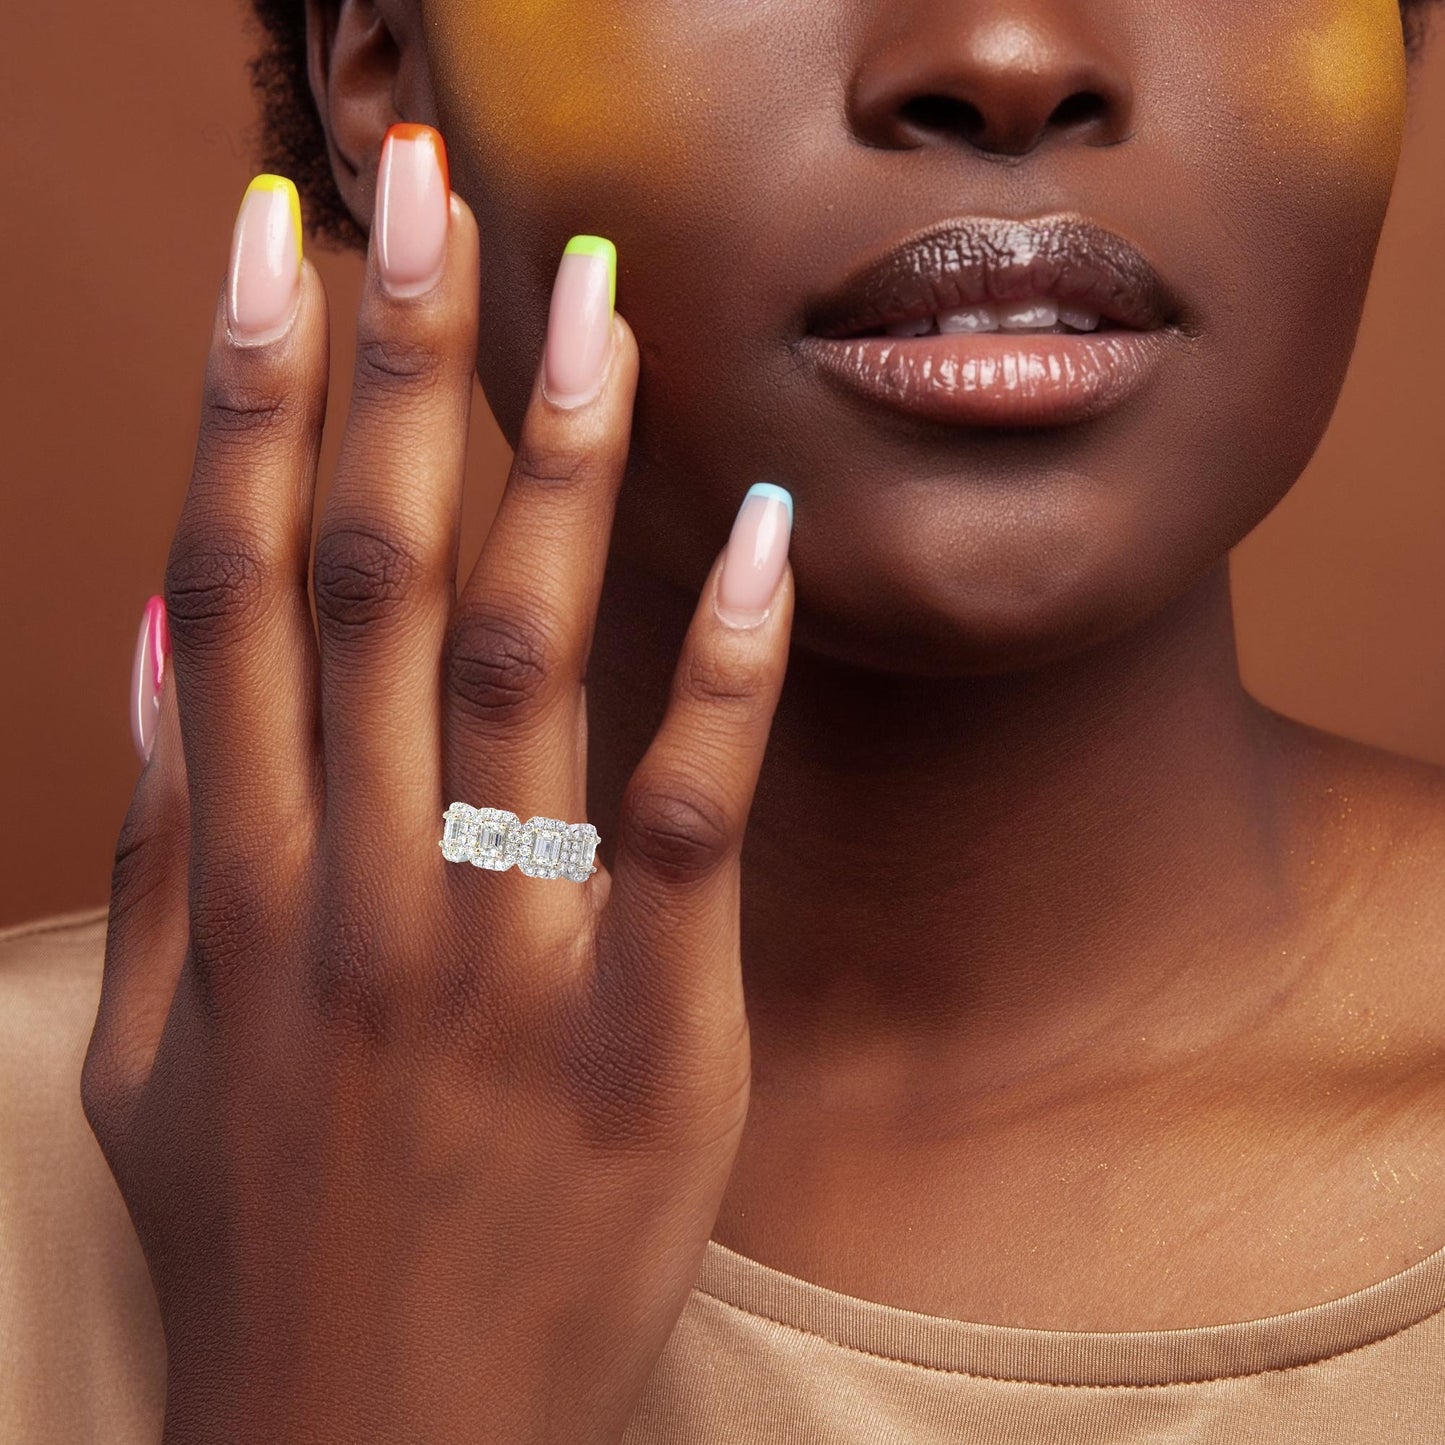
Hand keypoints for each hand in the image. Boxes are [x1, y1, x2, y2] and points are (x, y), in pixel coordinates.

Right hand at [85, 125, 793, 1444]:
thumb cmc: (264, 1243)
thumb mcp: (147, 1055)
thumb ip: (159, 838)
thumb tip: (158, 629)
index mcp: (240, 883)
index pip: (235, 579)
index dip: (254, 396)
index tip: (282, 245)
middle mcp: (359, 892)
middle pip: (378, 574)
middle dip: (402, 365)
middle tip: (431, 189)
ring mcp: (504, 964)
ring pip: (528, 664)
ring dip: (560, 465)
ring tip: (591, 300)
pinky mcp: (645, 1037)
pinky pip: (687, 825)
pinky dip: (720, 675)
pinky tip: (750, 532)